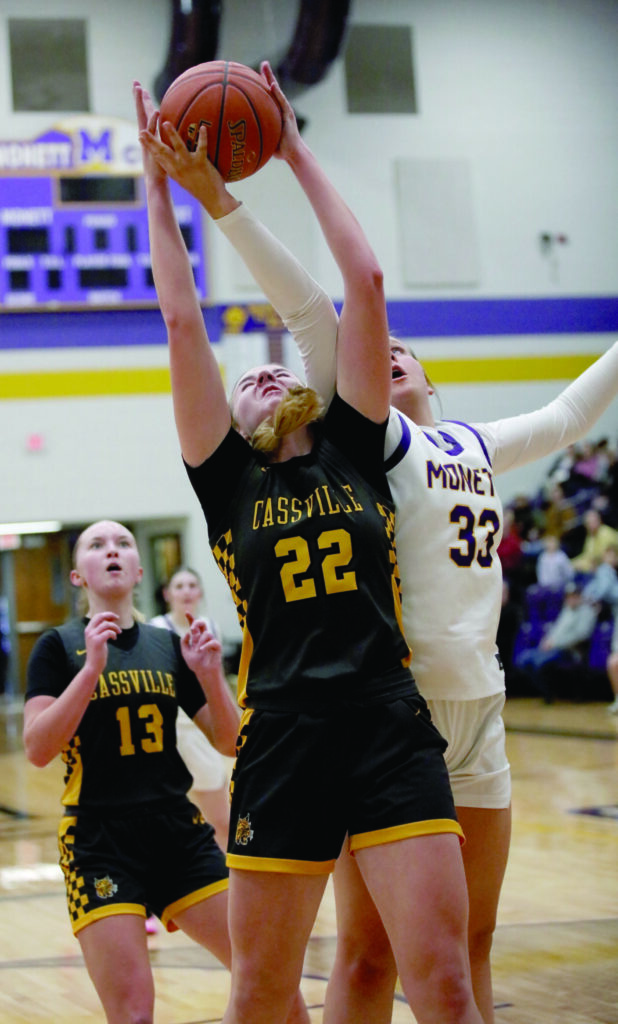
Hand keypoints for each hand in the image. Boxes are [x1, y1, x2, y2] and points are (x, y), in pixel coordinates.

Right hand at [84, 611, 120, 676]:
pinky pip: (109, 632)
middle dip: (110, 615)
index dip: (107, 614)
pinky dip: (114, 634)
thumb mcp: (98, 639)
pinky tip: (114, 639)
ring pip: (106, 624)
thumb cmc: (97, 653)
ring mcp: (92, 636)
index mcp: (88, 629)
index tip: (114, 617)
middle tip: (118, 618)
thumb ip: (101, 630)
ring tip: (119, 632)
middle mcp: (89, 631)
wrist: (93, 665)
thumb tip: (110, 621)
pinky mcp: (97, 641)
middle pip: (100, 616)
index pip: (97, 616)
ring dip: (115, 627)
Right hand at [134, 86, 236, 218]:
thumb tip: (174, 155)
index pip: (157, 157)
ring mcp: (189, 165)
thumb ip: (177, 166)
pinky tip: (202, 127)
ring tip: (166, 123)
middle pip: (163, 152)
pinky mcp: (201, 164)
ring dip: (172, 135)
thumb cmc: (199, 187)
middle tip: (143, 130)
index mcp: (173, 171)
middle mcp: (178, 168)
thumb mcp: (183, 178)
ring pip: (179, 147)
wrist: (212, 199)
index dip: (148, 146)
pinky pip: (202, 147)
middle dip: (152, 141)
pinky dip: (203, 137)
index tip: (140, 135)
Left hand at [181, 614, 223, 674]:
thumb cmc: (195, 664)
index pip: (194, 626)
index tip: (186, 612)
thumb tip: (187, 633)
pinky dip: (206, 645)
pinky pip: (213, 642)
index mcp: (196, 638)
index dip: (190, 618)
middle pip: (203, 624)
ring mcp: (210, 641)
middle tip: (192, 628)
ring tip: (197, 651)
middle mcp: (204, 638)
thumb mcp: (185, 652)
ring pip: (207, 633)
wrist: (203, 673)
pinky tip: (201, 650)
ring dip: (201, 642)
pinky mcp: (217, 646)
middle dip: (197, 623)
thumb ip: (184, 642)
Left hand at [259, 61, 302, 161]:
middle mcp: (280, 108)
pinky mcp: (288, 114)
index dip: (260, 85)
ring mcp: (285, 110)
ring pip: (277, 91)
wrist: (292, 154)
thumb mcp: (264, 140)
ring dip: (271, 78)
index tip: (253, 74)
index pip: (266, 96)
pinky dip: (277, 92)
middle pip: (272, 88)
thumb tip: (237, 137)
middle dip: (268, 75)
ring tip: (266, 66)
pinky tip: (272, 84)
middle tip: (264, 63)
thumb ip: (254, 134)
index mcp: (274, 112)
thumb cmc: (278, 149)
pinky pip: (282, 101)